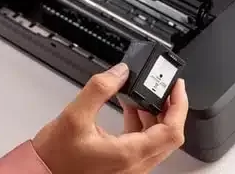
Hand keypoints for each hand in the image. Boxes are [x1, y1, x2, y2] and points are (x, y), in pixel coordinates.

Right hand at [32, 63, 187, 173]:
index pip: (172, 130)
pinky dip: (143, 125)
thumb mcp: (74, 115)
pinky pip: (144, 145)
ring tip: (146, 95)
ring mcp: (130, 168)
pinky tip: (131, 109)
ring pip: (158, 141)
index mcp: (129, 154)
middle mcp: (134, 165)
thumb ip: (99, 89)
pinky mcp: (122, 166)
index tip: (177, 87)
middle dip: (170, 108)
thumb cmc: (54, 158)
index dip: (180, 105)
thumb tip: (121, 71)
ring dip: (156, 116)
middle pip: (169, 136)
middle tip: (165, 88)